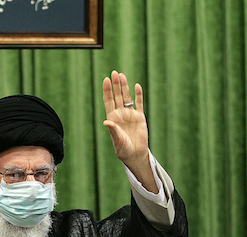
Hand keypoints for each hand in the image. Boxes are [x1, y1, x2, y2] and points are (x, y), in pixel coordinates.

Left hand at [102, 70, 155, 191]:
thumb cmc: (123, 149)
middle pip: (117, 96)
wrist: (135, 154)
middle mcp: (121, 114)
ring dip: (125, 87)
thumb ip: (113, 130)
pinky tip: (137, 86)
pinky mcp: (140, 117)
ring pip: (127, 97)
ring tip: (122, 75)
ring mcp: (130, 114)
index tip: (106, 80)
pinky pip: (139, 104)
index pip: (109, 101)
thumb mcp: (117, 140)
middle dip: (116, 85)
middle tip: (114, 73)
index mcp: (112, 118)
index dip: (107, 90)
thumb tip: (107, 121)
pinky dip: (138, 95)